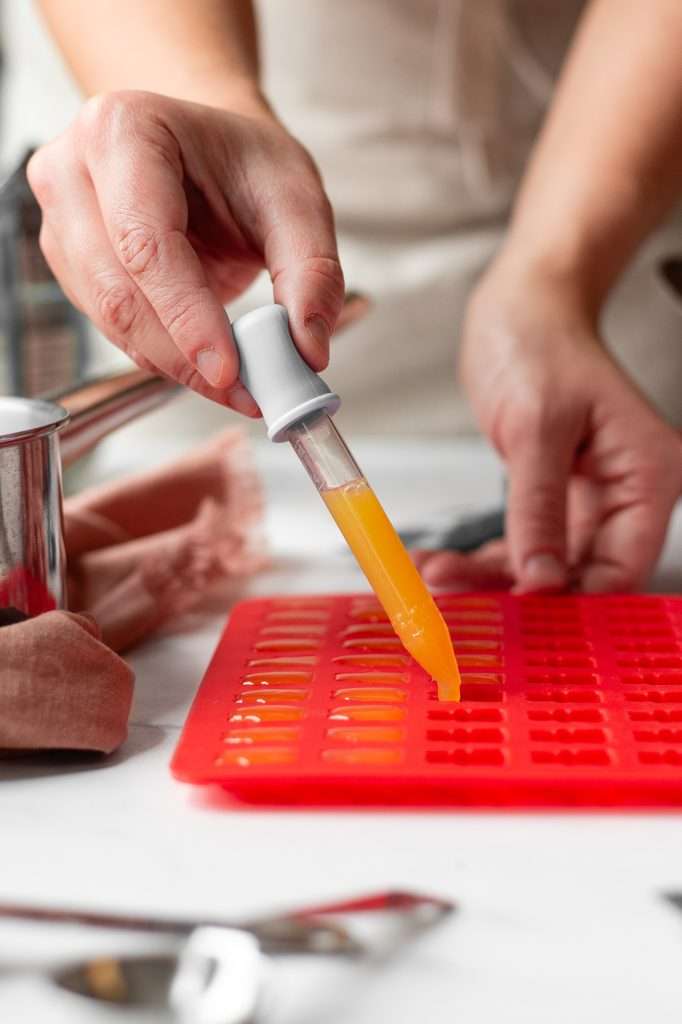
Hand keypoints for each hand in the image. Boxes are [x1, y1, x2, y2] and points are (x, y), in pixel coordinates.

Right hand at [27, 91, 344, 413]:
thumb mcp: (297, 201)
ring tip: (239, 379)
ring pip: (109, 320)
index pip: (146, 242)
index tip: (230, 370)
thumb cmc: (244, 162)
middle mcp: (73, 171)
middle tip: (247, 391)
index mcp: (124, 130)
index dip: (187, 316)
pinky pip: (113, 328)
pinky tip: (207, 358)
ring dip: (176, 363)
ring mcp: (60, 220)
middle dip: (185, 356)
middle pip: (118, 291)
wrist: (209, 152)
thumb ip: (312, 273)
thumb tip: (307, 350)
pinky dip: (164, 355)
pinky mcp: (69, 264)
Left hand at [419, 262, 681, 592]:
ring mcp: (587, 498)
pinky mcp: (550, 495)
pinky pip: (522, 541)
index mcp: (646, 476)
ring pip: (546, 563)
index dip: (576, 598)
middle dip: (522, 592)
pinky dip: (485, 555)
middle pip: (582, 572)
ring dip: (492, 576)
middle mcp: (624, 494)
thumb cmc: (542, 344)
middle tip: (467, 601)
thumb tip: (541, 578)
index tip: (523, 613)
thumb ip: (539, 507)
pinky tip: (445, 562)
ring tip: (439, 576)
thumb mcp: (536, 427)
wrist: (520, 306)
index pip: (624, 566)